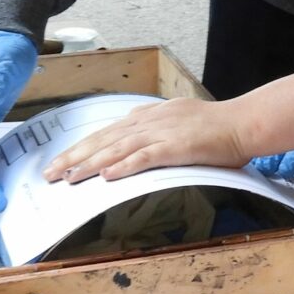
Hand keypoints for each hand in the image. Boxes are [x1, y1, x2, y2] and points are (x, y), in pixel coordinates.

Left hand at [46, 95, 251, 181]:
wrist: (243, 123)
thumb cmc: (215, 126)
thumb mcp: (177, 118)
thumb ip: (154, 124)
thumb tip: (133, 129)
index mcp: (147, 116)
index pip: (105, 133)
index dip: (80, 148)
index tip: (60, 161)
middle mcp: (149, 121)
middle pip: (103, 140)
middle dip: (74, 157)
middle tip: (50, 173)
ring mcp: (162, 133)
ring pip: (117, 149)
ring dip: (90, 163)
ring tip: (68, 177)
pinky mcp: (177, 146)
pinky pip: (145, 157)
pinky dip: (124, 166)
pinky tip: (107, 176)